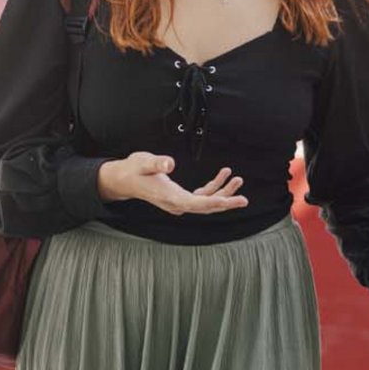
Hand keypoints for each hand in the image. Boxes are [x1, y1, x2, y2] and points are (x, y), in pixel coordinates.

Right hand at [96, 154, 248, 214]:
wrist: (124, 179)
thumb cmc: (134, 170)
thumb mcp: (143, 162)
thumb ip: (157, 163)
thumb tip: (169, 164)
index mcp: (170, 197)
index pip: (198, 203)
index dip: (217, 203)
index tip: (233, 201)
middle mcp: (176, 203)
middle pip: (206, 207)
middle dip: (226, 202)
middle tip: (244, 199)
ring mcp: (179, 202)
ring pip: (206, 202)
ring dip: (222, 192)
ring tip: (236, 179)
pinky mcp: (179, 197)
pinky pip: (201, 196)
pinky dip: (213, 188)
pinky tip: (222, 176)